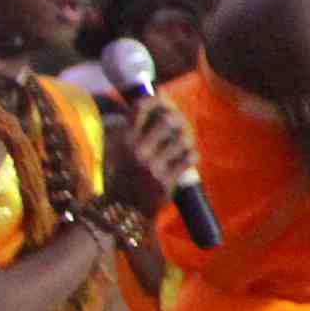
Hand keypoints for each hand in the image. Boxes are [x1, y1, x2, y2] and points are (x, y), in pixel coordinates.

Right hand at [101, 99, 196, 216]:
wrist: (122, 209)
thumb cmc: (121, 176)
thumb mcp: (117, 150)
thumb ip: (131, 128)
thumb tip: (154, 101)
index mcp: (123, 139)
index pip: (141, 107)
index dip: (157, 101)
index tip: (166, 104)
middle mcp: (137, 150)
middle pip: (167, 120)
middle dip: (179, 120)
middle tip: (182, 125)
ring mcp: (153, 165)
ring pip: (182, 139)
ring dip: (187, 139)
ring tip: (185, 143)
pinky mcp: (166, 180)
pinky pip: (189, 159)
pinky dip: (192, 155)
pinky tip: (188, 157)